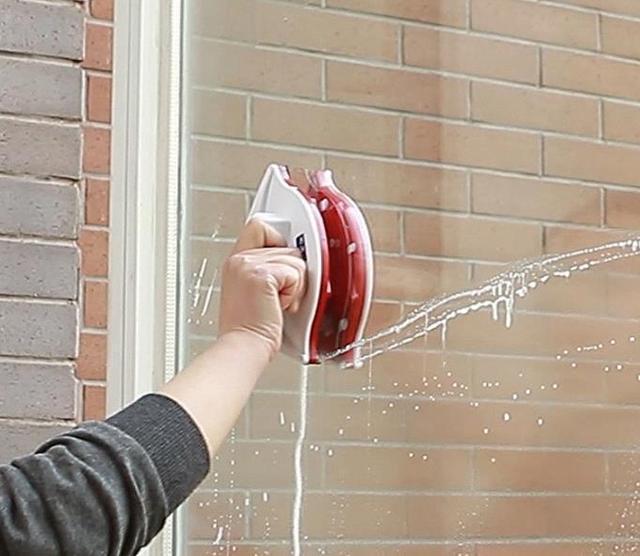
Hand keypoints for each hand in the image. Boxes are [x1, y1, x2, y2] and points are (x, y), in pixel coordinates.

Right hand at [218, 218, 305, 359]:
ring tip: (277, 303)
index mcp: (236, 261)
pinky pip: (295, 272)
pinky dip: (294, 292)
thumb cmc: (252, 329)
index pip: (260, 226)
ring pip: (295, 258)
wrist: (244, 347)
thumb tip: (294, 258)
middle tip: (277, 296)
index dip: (277, 239)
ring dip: (295, 285)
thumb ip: (266, 269)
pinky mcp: (262, 275)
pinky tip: (279, 306)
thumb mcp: (253, 290)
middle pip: (286, 244)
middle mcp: (239, 259)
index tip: (280, 267)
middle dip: (291, 272)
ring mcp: (249, 264)